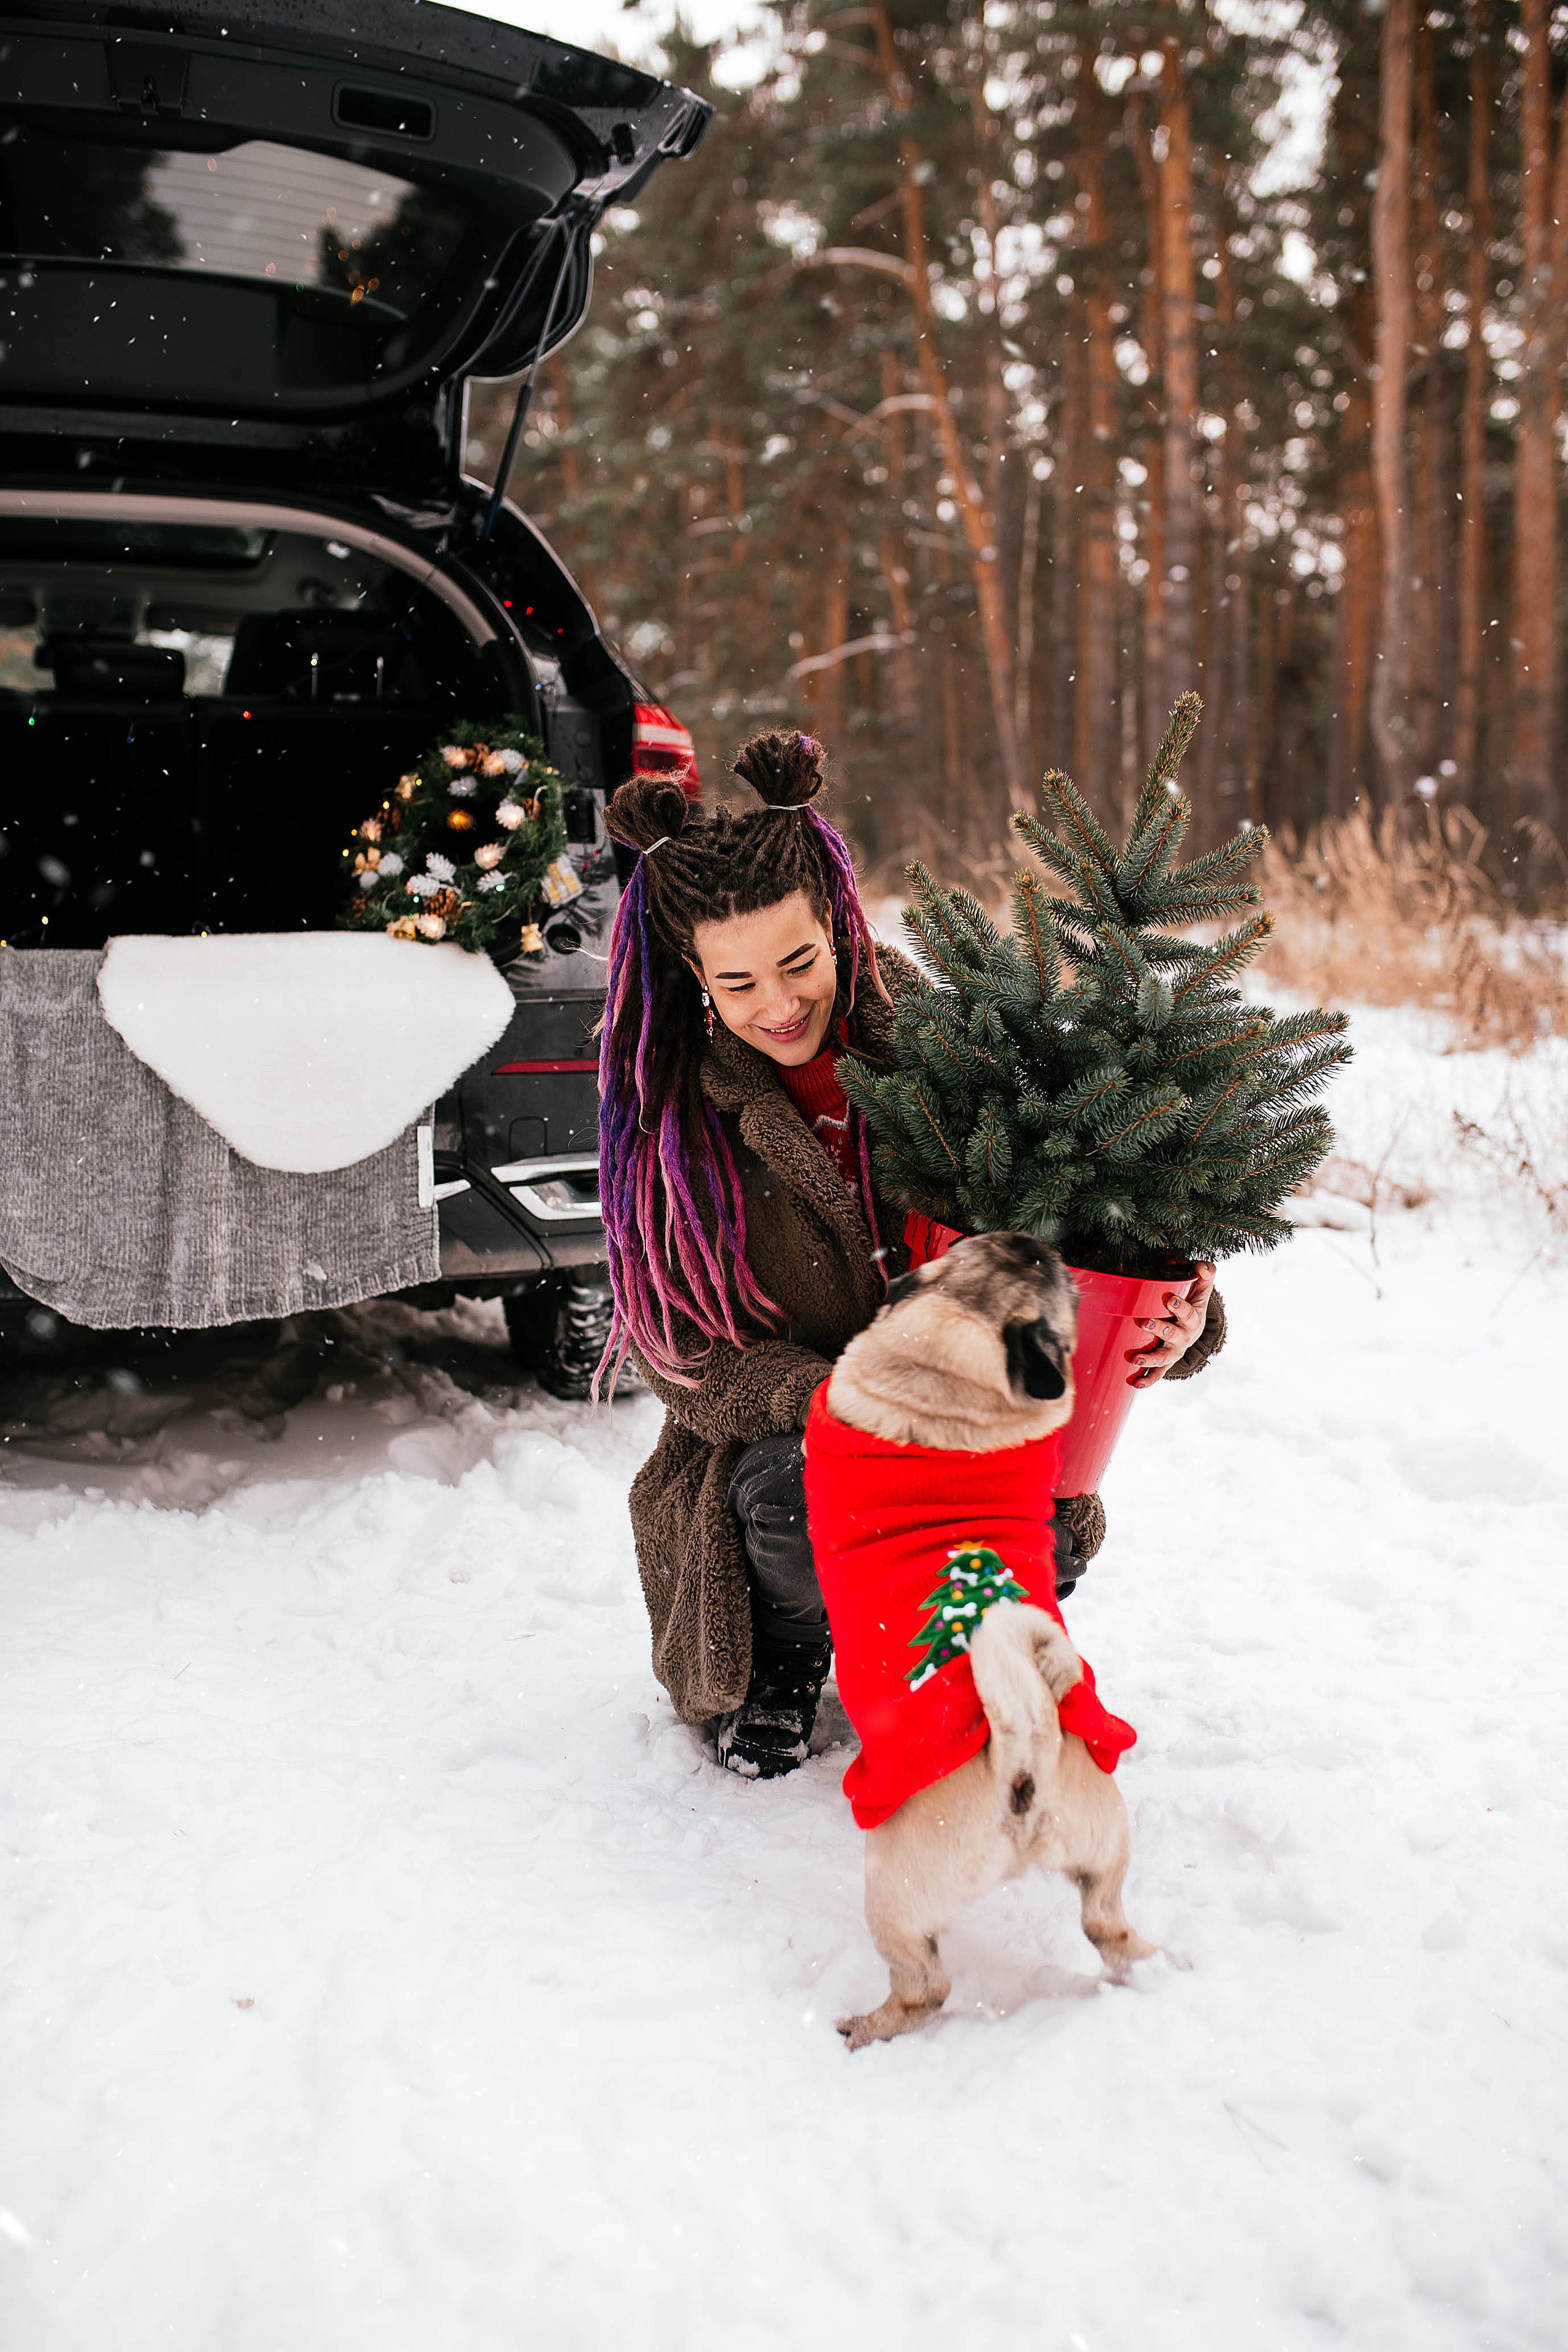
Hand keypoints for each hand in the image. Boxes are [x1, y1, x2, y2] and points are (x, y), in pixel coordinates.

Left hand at [1127, 1262, 1215, 1386]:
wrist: (1194, 1328)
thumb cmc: (1193, 1303)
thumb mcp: (1202, 1289)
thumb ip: (1205, 1274)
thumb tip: (1202, 1266)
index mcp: (1193, 1319)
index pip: (1188, 1313)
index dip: (1181, 1307)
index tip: (1170, 1300)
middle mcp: (1185, 1337)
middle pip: (1173, 1334)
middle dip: (1160, 1329)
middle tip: (1144, 1322)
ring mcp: (1175, 1351)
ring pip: (1164, 1357)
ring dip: (1150, 1359)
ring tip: (1135, 1359)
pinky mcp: (1166, 1362)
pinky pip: (1159, 1373)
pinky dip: (1148, 1379)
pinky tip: (1135, 1384)